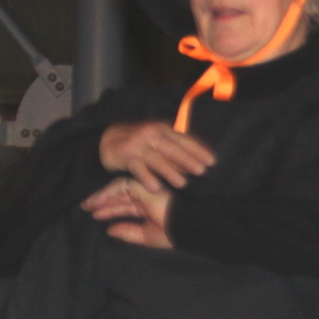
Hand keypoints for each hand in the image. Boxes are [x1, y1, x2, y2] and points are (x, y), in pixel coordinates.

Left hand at [82, 175, 173, 249]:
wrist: (186, 226)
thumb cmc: (171, 232)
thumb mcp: (146, 236)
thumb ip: (128, 232)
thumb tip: (110, 231)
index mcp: (149, 207)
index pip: (126, 206)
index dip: (111, 210)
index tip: (96, 215)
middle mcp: (146, 195)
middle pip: (120, 196)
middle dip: (103, 201)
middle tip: (86, 207)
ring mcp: (145, 188)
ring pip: (118, 189)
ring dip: (102, 196)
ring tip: (87, 205)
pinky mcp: (142, 185)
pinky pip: (120, 187)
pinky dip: (107, 193)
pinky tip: (96, 202)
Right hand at [99, 121, 214, 190]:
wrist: (106, 140)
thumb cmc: (138, 144)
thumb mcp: (157, 143)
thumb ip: (174, 152)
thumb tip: (194, 165)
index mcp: (162, 130)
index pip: (184, 140)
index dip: (198, 150)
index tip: (212, 162)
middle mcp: (152, 135)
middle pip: (173, 149)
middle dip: (188, 160)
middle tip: (201, 172)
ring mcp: (138, 145)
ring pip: (157, 159)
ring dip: (170, 172)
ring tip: (182, 184)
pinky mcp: (126, 156)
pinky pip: (138, 169)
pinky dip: (147, 178)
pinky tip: (156, 188)